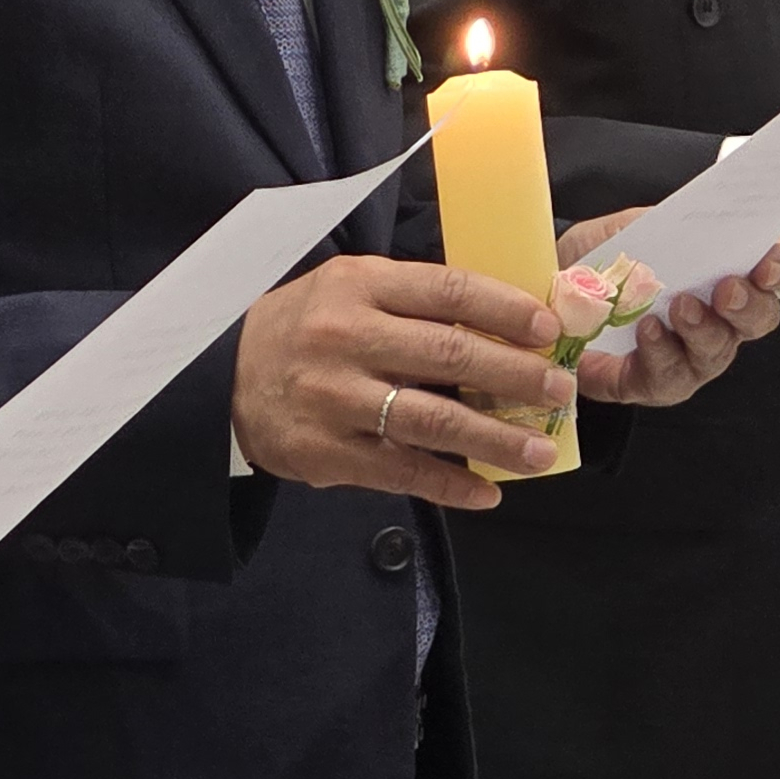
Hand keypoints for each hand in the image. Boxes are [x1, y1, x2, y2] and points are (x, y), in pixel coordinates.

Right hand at [233, 255, 574, 511]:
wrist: (219, 376)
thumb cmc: (304, 326)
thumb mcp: (349, 289)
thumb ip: (414, 301)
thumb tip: (507, 324)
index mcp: (360, 286)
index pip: (448, 291)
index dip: (506, 310)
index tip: (549, 329)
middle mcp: (346, 338)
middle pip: (449, 355)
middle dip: (515, 375)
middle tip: (560, 389)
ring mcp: (336, 398)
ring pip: (433, 420)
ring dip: (495, 440)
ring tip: (540, 451)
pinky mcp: (327, 452)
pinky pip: (402, 472)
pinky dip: (450, 485)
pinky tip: (487, 493)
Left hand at [552, 210, 779, 406]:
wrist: (546, 290)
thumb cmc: (596, 257)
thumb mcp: (623, 227)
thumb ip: (656, 224)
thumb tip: (687, 222)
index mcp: (724, 273)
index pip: (774, 271)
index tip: (768, 262)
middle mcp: (717, 319)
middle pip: (758, 320)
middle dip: (749, 305)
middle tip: (728, 289)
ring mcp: (688, 356)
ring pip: (717, 353)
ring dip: (704, 330)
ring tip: (681, 308)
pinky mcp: (651, 383)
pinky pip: (668, 379)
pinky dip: (661, 354)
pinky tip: (648, 331)